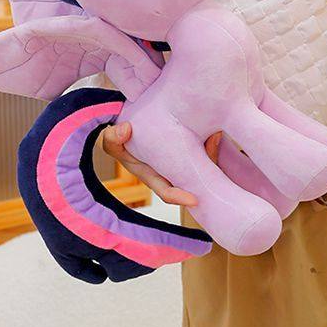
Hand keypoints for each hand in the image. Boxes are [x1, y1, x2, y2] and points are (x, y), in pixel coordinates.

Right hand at [101, 123, 222, 207]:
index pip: (167, 192)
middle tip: (214, 148)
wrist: (130, 127)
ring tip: (215, 135)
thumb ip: (112, 138)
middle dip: (207, 171)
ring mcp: (182, 160)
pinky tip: (212, 127)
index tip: (195, 200)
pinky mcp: (190, 147)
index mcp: (153, 175)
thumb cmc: (120, 139)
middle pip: (193, 178)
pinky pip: (204, 149)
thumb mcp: (111, 140)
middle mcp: (171, 171)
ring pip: (202, 163)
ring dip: (211, 152)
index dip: (180, 197)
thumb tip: (126, 129)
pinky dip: (209, 141)